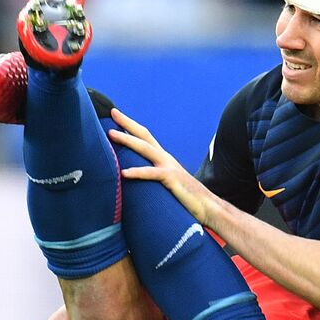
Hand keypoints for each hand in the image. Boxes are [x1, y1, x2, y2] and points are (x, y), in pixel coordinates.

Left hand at [106, 108, 225, 227]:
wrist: (208, 207)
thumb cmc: (185, 198)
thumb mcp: (165, 184)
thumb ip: (152, 178)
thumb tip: (132, 180)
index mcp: (163, 158)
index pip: (145, 137)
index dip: (131, 126)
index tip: (116, 115)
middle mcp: (165, 158)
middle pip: (144, 135)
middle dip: (127, 123)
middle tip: (112, 112)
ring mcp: (169, 167)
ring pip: (145, 149)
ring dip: (127, 140)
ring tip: (111, 134)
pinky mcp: (171, 180)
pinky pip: (152, 174)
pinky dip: (138, 172)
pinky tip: (124, 173)